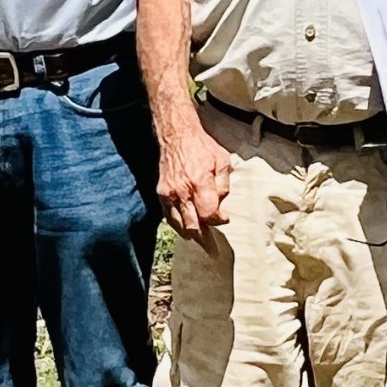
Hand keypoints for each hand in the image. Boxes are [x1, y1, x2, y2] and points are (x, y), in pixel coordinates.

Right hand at [156, 117, 232, 244]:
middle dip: (205, 239)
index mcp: (200, 182)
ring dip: (191, 236)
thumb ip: (224, 186)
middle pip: (193, 226)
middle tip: (213, 250)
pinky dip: (179, 226)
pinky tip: (187, 229)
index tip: (224, 219)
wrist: (176, 136)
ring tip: (202, 243)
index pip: (210, 214)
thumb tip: (221, 206)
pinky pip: (169, 217)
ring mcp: (169, 194)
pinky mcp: (161, 194)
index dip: (219, 221)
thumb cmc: (202, 147)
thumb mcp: (222, 161)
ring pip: (179, 225)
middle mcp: (182, 191)